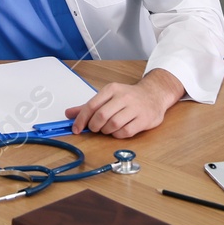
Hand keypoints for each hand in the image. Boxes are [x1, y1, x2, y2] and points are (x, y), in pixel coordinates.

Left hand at [65, 69, 183, 138]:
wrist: (154, 95)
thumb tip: (69, 114)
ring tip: (107, 129)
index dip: (81, 119)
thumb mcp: (108, 97)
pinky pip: (126, 132)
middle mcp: (123, 97)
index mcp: (112, 89)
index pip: (91, 105)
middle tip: (94, 128)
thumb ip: (88, 106)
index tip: (76, 128)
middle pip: (101, 116)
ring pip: (113, 124)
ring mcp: (135, 108)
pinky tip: (118, 131)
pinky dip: (118, 135)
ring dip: (106, 131)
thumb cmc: (128, 97)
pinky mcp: (144, 119)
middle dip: (94, 126)